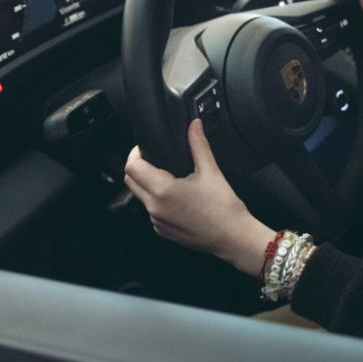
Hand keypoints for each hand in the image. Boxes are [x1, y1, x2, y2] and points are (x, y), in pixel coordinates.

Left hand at [124, 119, 275, 276]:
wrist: (232, 237)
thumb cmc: (223, 205)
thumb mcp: (211, 172)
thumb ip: (198, 145)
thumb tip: (194, 124)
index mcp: (162, 189)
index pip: (132, 167)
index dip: (135, 154)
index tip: (147, 148)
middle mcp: (153, 207)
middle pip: (130, 181)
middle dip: (138, 167)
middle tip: (156, 160)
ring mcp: (156, 221)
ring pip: (140, 196)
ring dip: (147, 184)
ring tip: (170, 178)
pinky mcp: (162, 231)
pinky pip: (151, 211)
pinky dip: (157, 201)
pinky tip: (177, 198)